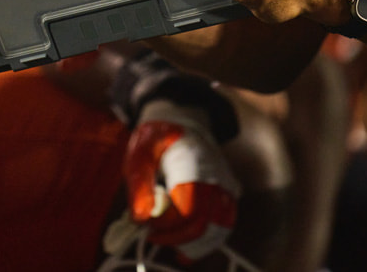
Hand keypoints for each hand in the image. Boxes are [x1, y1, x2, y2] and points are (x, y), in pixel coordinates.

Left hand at [124, 100, 239, 261]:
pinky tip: (182, 242)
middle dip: (175, 237)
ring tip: (165, 236)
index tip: (142, 220)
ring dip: (191, 243)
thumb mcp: (139, 153)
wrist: (182, 123)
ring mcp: (227, 188)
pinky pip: (221, 227)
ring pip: (217, 231)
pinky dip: (203, 240)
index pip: (188, 210)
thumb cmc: (157, 138)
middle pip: (205, 225)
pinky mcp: (228, 197)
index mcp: (195, 162)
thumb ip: (138, 184)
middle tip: (151, 232)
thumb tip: (139, 219)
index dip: (164, 224)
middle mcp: (218, 176)